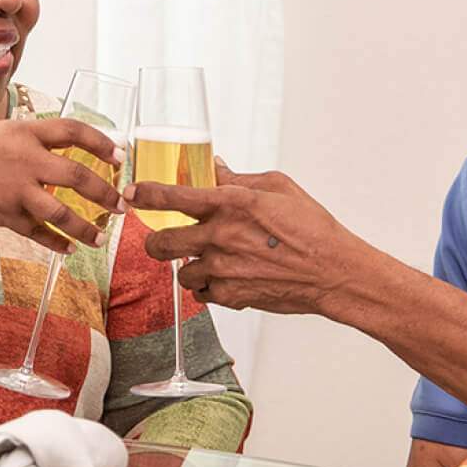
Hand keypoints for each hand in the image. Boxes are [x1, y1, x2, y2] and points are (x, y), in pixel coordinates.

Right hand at [0, 117, 125, 253]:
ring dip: (85, 229)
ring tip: (102, 238)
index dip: (101, 143)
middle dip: (104, 193)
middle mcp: (24, 160)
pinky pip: (37, 232)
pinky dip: (55, 243)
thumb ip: (39, 138)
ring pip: (59, 213)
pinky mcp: (5, 214)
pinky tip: (70, 249)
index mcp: (26, 133)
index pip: (73, 131)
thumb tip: (75, 143)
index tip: (121, 157)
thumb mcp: (7, 130)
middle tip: (122, 205)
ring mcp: (15, 190)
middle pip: (75, 176)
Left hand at [124, 159, 360, 313]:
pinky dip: (208, 287)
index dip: (144, 194)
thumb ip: (239, 179)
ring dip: (189, 265)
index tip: (132, 194)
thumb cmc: (313, 228)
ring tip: (211, 260)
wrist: (334, 272)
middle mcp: (220, 237)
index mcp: (231, 204)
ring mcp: (223, 270)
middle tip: (166, 238)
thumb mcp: (279, 187)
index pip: (171, 197)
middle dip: (158, 240)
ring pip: (180, 272)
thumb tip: (215, 169)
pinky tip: (227, 276)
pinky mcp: (231, 296)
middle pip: (160, 243)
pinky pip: (201, 294)